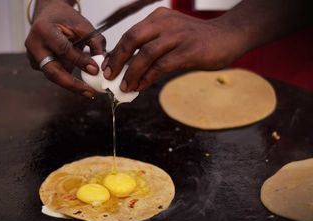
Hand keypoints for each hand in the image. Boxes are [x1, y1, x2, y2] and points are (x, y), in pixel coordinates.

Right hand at [25, 0, 105, 96]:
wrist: (49, 15)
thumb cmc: (66, 19)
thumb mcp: (83, 25)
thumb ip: (95, 42)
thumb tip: (102, 65)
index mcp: (44, 30)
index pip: (63, 49)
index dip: (79, 61)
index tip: (95, 70)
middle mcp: (34, 45)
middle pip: (52, 71)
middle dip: (72, 85)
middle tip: (89, 92)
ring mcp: (32, 56)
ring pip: (53, 75)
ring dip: (71, 82)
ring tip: (88, 88)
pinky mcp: (35, 64)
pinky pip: (53, 74)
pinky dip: (66, 77)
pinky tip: (78, 78)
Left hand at [102, 7, 246, 91]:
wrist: (229, 36)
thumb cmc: (196, 40)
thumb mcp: (171, 36)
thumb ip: (152, 48)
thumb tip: (130, 70)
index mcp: (158, 18)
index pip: (130, 34)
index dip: (116, 52)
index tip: (107, 67)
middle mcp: (165, 23)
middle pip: (132, 39)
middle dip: (117, 60)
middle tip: (110, 76)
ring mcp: (178, 36)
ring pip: (145, 54)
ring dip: (132, 73)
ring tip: (125, 87)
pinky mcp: (189, 50)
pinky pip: (162, 66)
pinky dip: (149, 78)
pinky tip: (142, 86)